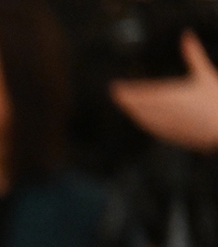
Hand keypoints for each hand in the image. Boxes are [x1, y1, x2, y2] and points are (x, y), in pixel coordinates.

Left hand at [112, 32, 217, 151]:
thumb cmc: (215, 100)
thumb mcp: (204, 74)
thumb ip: (193, 54)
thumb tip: (186, 34)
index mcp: (170, 97)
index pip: (140, 94)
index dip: (125, 91)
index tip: (115, 87)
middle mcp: (163, 113)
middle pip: (137, 107)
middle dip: (126, 100)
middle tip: (116, 94)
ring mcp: (165, 125)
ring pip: (142, 119)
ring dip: (132, 111)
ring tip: (125, 104)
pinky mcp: (170, 135)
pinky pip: (151, 128)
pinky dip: (142, 121)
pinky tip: (141, 118)